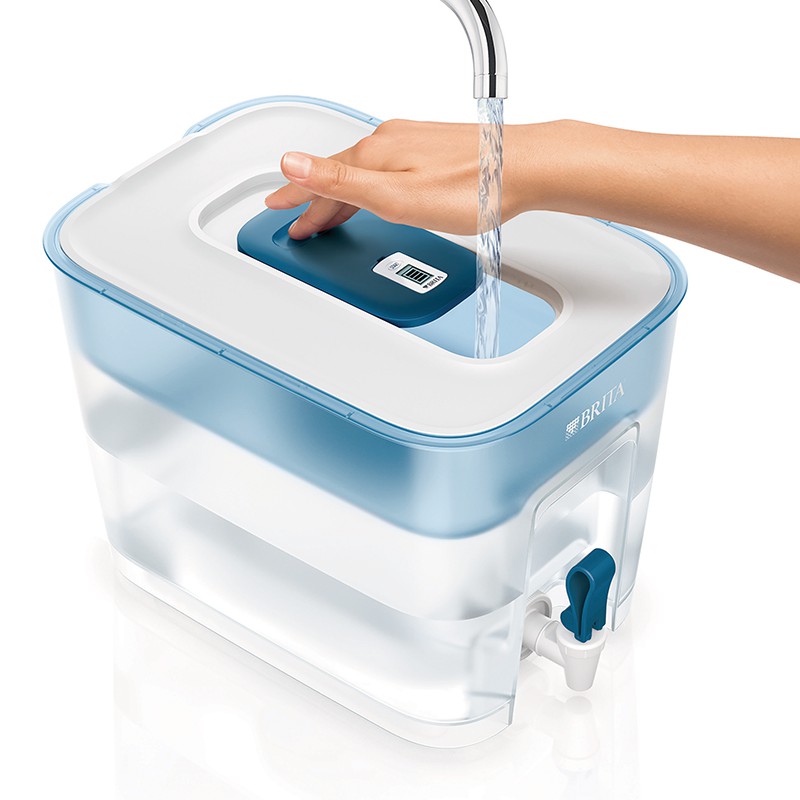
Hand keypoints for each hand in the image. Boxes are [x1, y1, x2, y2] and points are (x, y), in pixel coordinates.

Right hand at [264, 119, 540, 239]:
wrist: (526, 168)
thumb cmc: (472, 187)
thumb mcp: (397, 195)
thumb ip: (343, 182)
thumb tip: (292, 162)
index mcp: (374, 153)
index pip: (319, 176)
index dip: (294, 195)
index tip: (275, 206)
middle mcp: (389, 142)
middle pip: (337, 175)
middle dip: (313, 200)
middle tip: (296, 219)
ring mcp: (411, 145)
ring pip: (360, 173)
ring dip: (338, 195)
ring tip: (326, 214)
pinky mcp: (430, 152)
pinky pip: (381, 170)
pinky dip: (364, 187)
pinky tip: (371, 195)